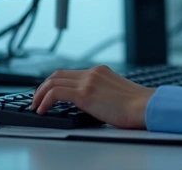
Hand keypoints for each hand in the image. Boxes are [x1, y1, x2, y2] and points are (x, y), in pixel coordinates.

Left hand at [30, 65, 154, 128]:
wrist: (145, 107)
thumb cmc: (137, 107)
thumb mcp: (116, 94)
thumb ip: (102, 93)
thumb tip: (91, 104)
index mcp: (100, 71)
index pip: (70, 73)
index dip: (55, 83)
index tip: (47, 94)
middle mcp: (92, 73)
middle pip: (57, 74)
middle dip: (43, 87)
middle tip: (36, 100)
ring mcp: (88, 81)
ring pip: (53, 81)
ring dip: (40, 94)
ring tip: (36, 106)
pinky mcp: (85, 93)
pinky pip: (56, 93)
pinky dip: (45, 100)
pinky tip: (42, 110)